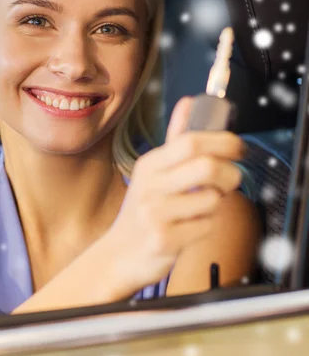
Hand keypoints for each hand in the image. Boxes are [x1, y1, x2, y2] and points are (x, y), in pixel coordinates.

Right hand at [107, 97, 245, 291]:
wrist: (117, 255)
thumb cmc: (142, 210)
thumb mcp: (152, 172)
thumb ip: (175, 138)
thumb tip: (189, 101)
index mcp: (149, 165)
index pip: (190, 141)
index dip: (222, 140)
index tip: (238, 146)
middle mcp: (150, 186)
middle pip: (206, 166)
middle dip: (230, 172)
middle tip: (232, 179)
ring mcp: (156, 214)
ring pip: (211, 199)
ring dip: (216, 204)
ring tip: (201, 207)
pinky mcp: (164, 240)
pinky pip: (206, 226)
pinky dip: (206, 226)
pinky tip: (190, 227)